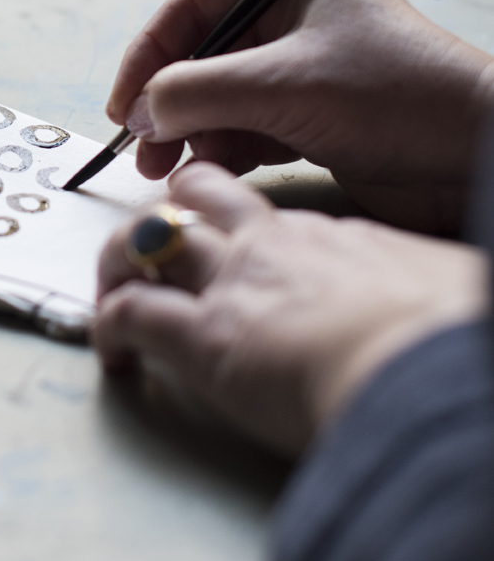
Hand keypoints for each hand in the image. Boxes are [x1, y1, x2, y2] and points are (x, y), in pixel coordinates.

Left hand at [93, 163, 488, 456]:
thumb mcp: (448, 293)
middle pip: (196, 197)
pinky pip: (132, 313)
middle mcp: (272, 246)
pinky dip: (109, 328)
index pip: (266, 214)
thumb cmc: (449, 335)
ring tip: (114, 296)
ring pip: (148, 239)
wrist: (425, 362)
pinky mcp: (204, 334)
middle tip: (152, 250)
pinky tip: (114, 355)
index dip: (238, 227)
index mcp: (333, 237)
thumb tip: (451, 306)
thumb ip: (429, 292)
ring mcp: (233, 283)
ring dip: (120, 264)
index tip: (233, 250)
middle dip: (166, 213)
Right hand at [107, 0, 493, 232]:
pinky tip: (212, 171)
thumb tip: (140, 111)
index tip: (123, 103)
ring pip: (220, 98)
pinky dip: (223, 150)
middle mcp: (296, 18)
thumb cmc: (399, 97)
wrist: (472, 158)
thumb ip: (198, 91)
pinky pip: (247, 129)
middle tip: (142, 146)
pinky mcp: (312, 118)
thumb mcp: (283, 85)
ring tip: (170, 167)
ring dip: (191, 132)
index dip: (149, 54)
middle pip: (201, 55)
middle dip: (169, 102)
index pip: (194, 6)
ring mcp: (302, 71)